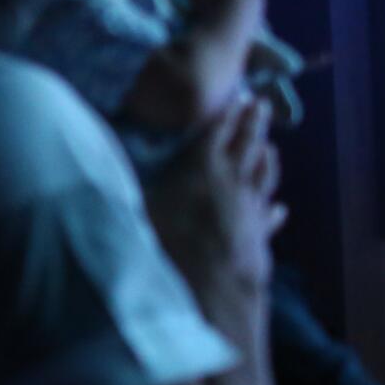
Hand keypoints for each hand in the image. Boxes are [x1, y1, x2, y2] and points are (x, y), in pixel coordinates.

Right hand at [145, 98, 284, 295]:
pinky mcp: (260, 235)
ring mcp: (250, 209)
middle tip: (261, 103)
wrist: (212, 290)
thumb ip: (133, 181)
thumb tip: (106, 159)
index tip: (236, 94)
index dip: (226, 112)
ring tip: (270, 145)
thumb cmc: (170, 244)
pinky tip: (278, 207)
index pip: (217, 132)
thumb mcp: (140, 205)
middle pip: (247, 144)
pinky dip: (273, 208)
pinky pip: (269, 215)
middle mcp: (232, 181)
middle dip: (253, 122)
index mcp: (202, 168)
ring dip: (267, 156)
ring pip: (263, 175)